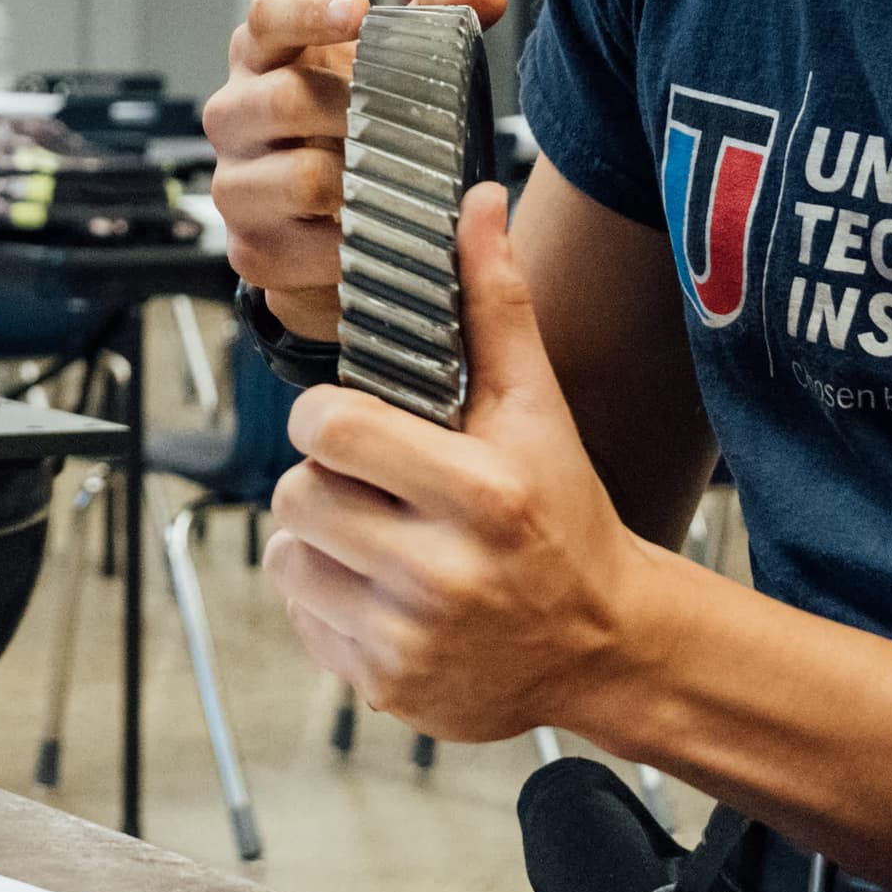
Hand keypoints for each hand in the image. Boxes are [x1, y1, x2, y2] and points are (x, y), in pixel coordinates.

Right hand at [203, 0, 504, 339]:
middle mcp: (235, 115)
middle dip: (355, 113)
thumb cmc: (353, 124)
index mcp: (263, 56)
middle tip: (407, 126)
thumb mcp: (391, 66)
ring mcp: (236, 184)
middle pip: (285, 99)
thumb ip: (437, 19)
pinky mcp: (251, 250)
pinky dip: (355, 247)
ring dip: (360, 185)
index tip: (358, 10)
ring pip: (299, 178)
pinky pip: (310, 249)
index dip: (309, 11)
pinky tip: (379, 237)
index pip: (268, 16)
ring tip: (399, 185)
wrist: (327, 218)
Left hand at [261, 182, 650, 744]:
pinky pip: (302, 618)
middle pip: (298, 495)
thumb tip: (477, 204)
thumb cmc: (564, 514)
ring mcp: (411, 639)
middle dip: (323, 479)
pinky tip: (381, 587)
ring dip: (316, 540)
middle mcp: (444, 573)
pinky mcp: (386, 688)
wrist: (605, 644)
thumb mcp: (537, 408)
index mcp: (481, 493)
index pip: (331, 428)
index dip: (327, 418)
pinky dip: (326, 598)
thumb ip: (497, 304)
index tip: (352, 423)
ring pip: (287, 559)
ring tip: (374, 533)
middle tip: (370, 483)